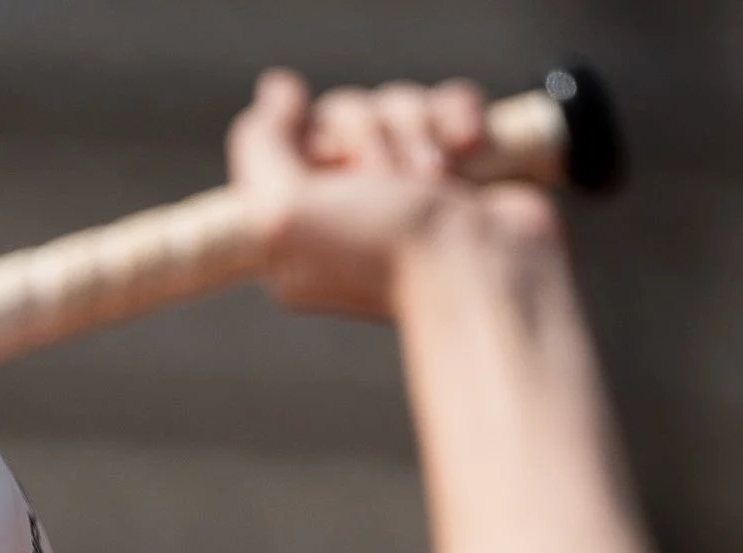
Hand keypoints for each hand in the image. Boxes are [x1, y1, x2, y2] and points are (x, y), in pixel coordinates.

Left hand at [225, 68, 556, 320]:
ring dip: (419, 133)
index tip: (337, 172)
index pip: (294, 136)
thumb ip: (259, 144)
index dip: (320, 140)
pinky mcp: (458, 170)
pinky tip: (468, 150)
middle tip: (392, 187)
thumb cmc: (381, 251)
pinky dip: (458, 118)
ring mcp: (407, 190)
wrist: (483, 274)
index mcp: (301, 224)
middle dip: (373, 138)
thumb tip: (279, 89)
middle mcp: (350, 207)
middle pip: (346, 111)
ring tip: (435, 185)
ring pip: (399, 104)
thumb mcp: (284, 209)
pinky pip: (448, 104)